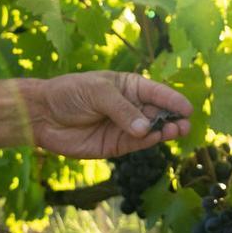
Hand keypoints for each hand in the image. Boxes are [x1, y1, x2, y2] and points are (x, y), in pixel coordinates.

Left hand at [29, 71, 192, 158]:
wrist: (43, 115)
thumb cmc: (70, 93)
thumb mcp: (98, 92)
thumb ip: (122, 110)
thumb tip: (144, 128)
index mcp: (130, 86)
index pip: (157, 92)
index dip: (172, 99)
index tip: (187, 108)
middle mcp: (132, 107)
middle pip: (159, 112)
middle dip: (173, 118)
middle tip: (184, 124)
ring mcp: (125, 127)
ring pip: (152, 130)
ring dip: (165, 131)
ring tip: (177, 131)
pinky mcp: (116, 146)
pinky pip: (138, 144)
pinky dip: (149, 142)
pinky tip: (156, 138)